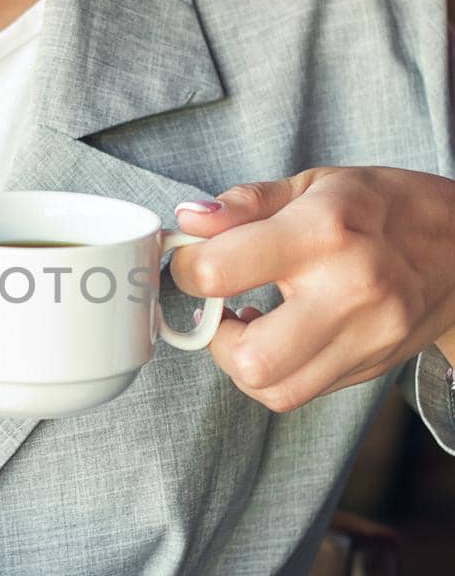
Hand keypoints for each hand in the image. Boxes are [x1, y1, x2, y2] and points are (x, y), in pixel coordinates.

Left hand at [169, 166, 454, 412]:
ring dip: (242, 363)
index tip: (190, 262)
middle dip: (215, 337)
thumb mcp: (317, 184)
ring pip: (274, 390)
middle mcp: (348, 292)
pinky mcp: (371, 366)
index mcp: (324, 233)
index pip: (220, 271)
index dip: (186, 269)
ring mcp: (366, 338)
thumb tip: (188, 222)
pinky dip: (276, 373)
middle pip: (250, 358)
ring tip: (249, 325)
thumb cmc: (388, 207)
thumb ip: (245, 204)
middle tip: (220, 307)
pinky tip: (281, 337)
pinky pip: (302, 392)